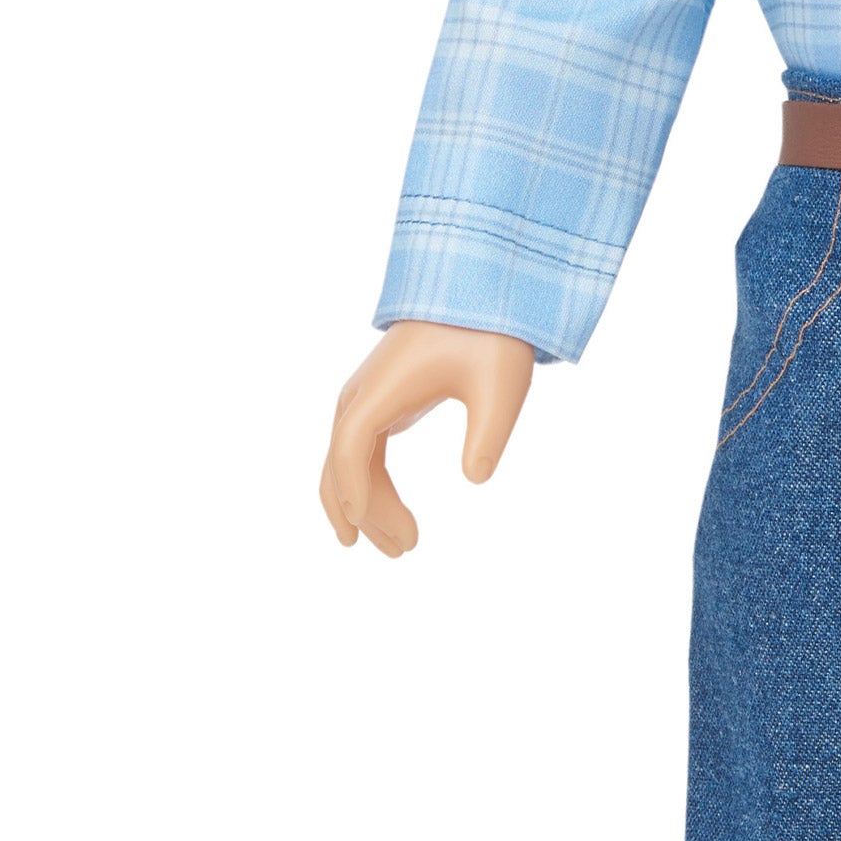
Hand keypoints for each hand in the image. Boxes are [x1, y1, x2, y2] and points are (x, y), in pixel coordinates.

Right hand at [320, 321, 534, 557]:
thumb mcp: (499, 384)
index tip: (364, 528)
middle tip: (404, 551)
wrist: (477, 289)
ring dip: (366, 506)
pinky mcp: (380, 403)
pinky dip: (370, 486)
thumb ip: (488, 432)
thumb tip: (476, 478)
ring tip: (402, 547)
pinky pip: (361, 453)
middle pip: (341, 464)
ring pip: (346, 463)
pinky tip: (388, 515)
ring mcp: (366, 400)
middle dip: (363, 512)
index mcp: (380, 389)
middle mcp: (361, 396)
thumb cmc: (488, 334)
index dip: (355, 491)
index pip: (351, 448)